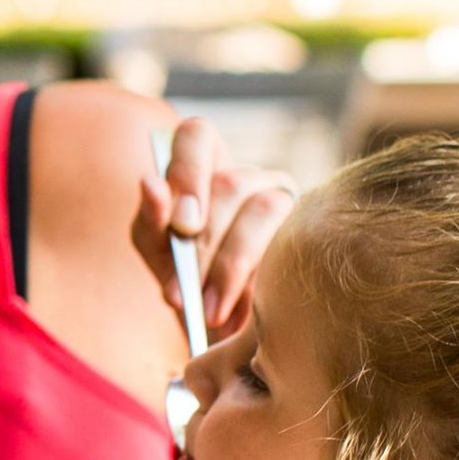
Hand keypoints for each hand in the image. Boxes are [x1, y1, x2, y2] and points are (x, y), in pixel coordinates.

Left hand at [132, 117, 297, 338]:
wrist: (218, 323)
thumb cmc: (181, 273)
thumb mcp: (156, 249)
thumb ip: (151, 219)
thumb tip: (150, 182)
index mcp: (203, 164)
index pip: (197, 136)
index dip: (188, 174)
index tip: (182, 225)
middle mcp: (245, 175)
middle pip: (230, 184)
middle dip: (203, 244)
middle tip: (181, 293)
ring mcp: (282, 198)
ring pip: (267, 207)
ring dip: (231, 265)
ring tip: (208, 311)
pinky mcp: (308, 230)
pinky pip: (293, 241)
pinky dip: (258, 278)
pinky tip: (240, 310)